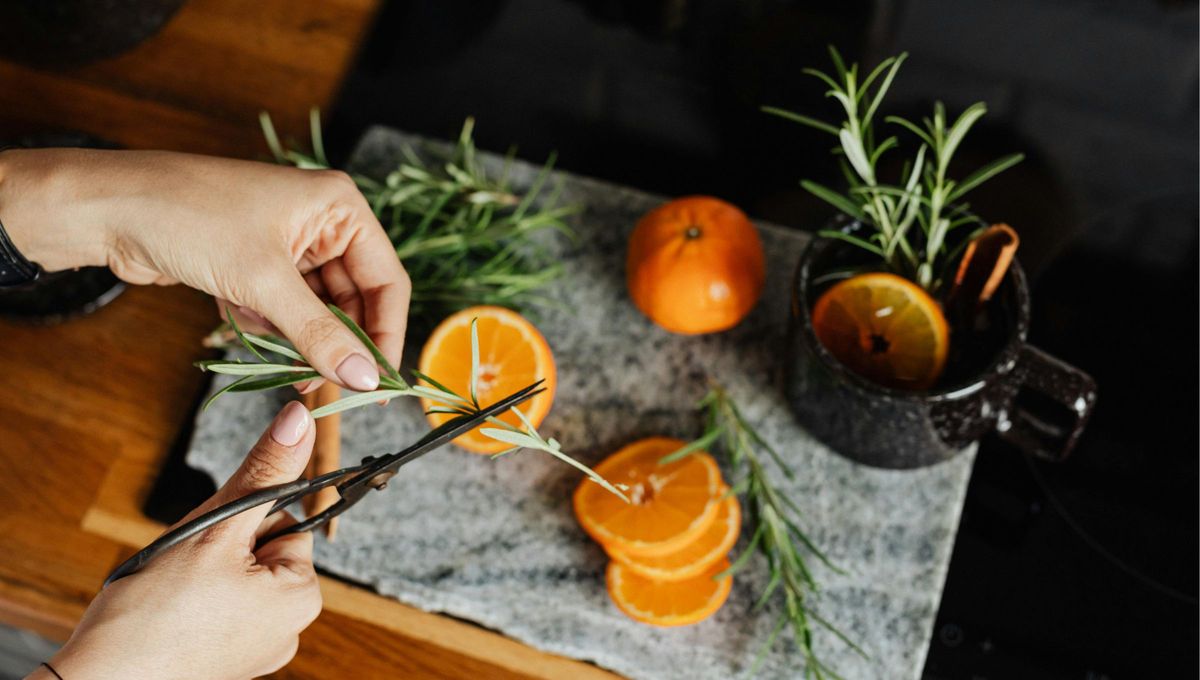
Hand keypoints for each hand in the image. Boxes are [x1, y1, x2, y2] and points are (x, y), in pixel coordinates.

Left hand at [0, 148, 409, 390]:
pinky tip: (237, 316)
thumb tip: (365, 379)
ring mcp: (289, 244)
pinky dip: (268, 327)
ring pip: (318, 312)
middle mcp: (322, 223)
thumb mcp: (264, 282)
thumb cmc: (189, 218)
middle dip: (336, 344)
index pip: (387, 282)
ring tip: (277, 358)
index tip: (379, 386)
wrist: (107, 208)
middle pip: (355, 301)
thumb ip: (320, 335)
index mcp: (340, 207)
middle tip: (323, 385)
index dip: (386, 337)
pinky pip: (285, 311)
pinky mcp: (258, 265)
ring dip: (298, 340)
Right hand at [37, 402, 322, 679]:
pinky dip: (190, 603)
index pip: (287, 521)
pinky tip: (166, 613)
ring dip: (202, 571)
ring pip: (233, 577)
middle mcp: (289, 628)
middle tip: (185, 565)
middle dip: (220, 546)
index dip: (243, 517)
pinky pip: (215, 610)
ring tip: (171, 591)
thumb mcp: (218, 527)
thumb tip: (302, 418)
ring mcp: (256, 649)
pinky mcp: (224, 662)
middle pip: (259, 550)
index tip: (212, 535)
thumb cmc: (157, 614)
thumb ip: (264, 471)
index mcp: (303, 596)